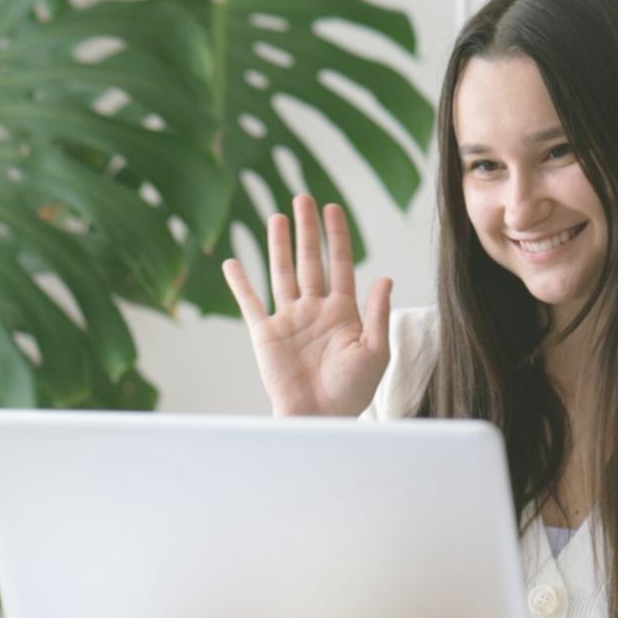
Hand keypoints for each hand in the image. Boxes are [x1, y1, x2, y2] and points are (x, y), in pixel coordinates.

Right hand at [222, 194, 393, 417]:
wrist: (321, 419)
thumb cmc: (352, 393)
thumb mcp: (376, 351)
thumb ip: (377, 314)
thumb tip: (385, 277)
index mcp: (342, 312)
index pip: (339, 264)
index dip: (337, 236)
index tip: (333, 208)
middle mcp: (314, 310)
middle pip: (309, 260)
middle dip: (307, 230)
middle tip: (303, 198)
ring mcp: (289, 320)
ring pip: (282, 273)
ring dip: (278, 245)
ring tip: (277, 217)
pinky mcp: (266, 334)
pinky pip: (250, 303)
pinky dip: (240, 283)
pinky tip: (232, 263)